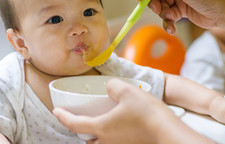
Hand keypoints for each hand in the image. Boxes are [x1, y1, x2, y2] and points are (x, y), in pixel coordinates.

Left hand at [53, 79, 212, 143]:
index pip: (75, 124)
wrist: (167, 132)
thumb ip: (113, 87)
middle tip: (81, 119)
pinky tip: (120, 125)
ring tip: (100, 122)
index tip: (56, 112)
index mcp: (102, 128)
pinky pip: (114, 142)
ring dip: (96, 135)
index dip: (64, 117)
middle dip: (81, 130)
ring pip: (101, 143)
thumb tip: (110, 88)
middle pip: (87, 139)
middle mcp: (108, 141)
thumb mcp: (127, 91)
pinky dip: (111, 136)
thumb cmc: (147, 113)